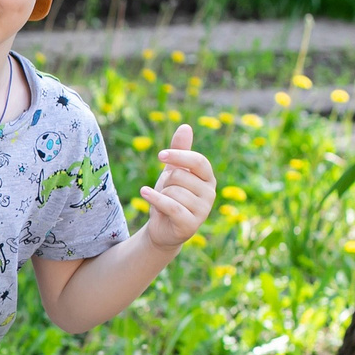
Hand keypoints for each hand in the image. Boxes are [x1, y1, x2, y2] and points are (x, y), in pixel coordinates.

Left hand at [140, 124, 215, 247]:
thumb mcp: (173, 171)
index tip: (160, 155)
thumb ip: (179, 151)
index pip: (199, 161)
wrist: (162, 228)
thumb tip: (186, 126)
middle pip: (180, 176)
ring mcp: (203, 211)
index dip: (179, 155)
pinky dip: (154, 199)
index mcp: (208, 179)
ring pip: (173, 191)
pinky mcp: (191, 224)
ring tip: (164, 202)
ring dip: (161, 195)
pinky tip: (144, 193)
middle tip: (165, 192)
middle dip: (165, 182)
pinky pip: (171, 206)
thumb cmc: (170, 196)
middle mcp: (210, 194)